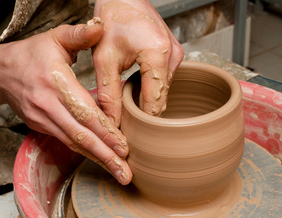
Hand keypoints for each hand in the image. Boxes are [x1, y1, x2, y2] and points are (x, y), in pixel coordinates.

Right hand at [0, 19, 131, 184]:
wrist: (2, 72)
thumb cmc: (33, 54)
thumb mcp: (55, 38)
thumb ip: (78, 35)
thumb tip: (101, 28)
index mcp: (54, 80)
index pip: (83, 110)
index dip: (103, 130)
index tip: (123, 146)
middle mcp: (47, 104)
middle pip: (79, 134)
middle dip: (104, 155)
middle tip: (125, 172)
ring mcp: (42, 118)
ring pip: (73, 143)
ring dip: (96, 158)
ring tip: (117, 172)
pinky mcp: (40, 126)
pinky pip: (66, 141)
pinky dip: (84, 151)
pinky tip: (100, 159)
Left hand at [93, 0, 183, 124]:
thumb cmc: (113, 19)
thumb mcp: (104, 58)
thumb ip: (108, 93)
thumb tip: (111, 122)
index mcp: (158, 54)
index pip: (155, 102)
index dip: (143, 122)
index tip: (131, 135)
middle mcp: (173, 56)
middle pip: (162, 98)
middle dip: (145, 114)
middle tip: (128, 125)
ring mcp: (176, 54)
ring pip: (163, 90)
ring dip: (148, 101)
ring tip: (129, 107)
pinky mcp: (173, 54)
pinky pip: (164, 80)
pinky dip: (151, 89)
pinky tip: (137, 90)